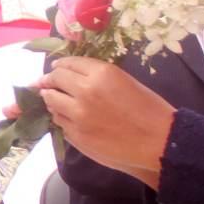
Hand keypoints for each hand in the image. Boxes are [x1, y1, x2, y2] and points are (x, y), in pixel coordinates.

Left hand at [34, 57, 174, 184]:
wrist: (158, 140)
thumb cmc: (148, 108)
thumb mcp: (124, 80)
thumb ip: (96, 76)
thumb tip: (70, 75)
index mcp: (101, 74)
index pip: (68, 63)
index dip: (59, 65)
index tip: (55, 68)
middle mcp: (85, 91)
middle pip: (55, 80)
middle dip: (50, 81)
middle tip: (46, 83)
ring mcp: (77, 115)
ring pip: (52, 102)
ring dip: (53, 100)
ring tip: (57, 101)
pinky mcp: (76, 135)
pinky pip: (60, 122)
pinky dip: (62, 118)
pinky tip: (70, 118)